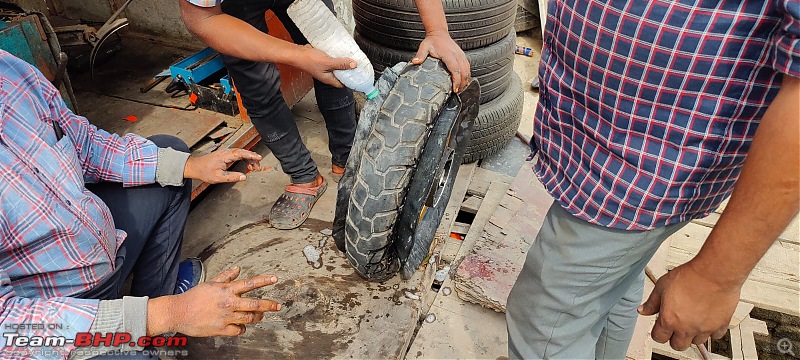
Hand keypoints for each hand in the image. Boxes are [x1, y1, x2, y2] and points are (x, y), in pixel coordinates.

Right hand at [157, 267, 281, 336]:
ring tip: (261, 315)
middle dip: (269, 305)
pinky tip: (242, 326)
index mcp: (226, 290)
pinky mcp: (222, 329)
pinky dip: (242, 328)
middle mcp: (229, 303)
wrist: (178, 312)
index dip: (264, 280)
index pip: (249, 283)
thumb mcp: (210, 283)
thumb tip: (238, 269)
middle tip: (278, 305)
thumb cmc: (194, 297)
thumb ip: (226, 276)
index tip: (275, 279)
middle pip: (255, 304)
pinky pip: (239, 330)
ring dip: (257, 317)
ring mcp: (226, 317)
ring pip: (249, 318)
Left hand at [183, 148, 261, 183]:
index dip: (250, 155)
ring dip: (249, 159)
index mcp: (225, 156)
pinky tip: (247, 165)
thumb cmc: (205, 172)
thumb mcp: (219, 177)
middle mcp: (226, 152)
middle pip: (243, 152)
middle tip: (258, 166)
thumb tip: (244, 177)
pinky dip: (244, 158)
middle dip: (252, 158)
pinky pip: (238, 154)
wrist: (195, 167)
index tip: (258, 158)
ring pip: (241, 153)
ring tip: (254, 167)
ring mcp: (226, 152)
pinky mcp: (225, 154)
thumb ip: (232, 177)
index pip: (240, 153)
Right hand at [297, 45, 355, 87]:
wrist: (297, 53)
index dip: (351, 81)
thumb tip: (353, 65)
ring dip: (344, 63)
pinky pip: (333, 60)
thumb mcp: (328, 62)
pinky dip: (338, 57)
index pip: (343, 84)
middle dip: (349, 71)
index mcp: (329, 79)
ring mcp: (325, 68)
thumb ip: (341, 64)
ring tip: (351, 58)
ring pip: (337, 67)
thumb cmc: (308, 60)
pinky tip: (341, 52)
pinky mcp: (323, 61)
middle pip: (341, 75)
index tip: (359, 76)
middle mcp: (327, 75)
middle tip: (357, 66)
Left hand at [412, 31, 469, 91]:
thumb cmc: (432, 41)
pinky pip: (468, 67)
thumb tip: (415, 62)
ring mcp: (461, 55)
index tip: (454, 89)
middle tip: (456, 92)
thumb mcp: (424, 47)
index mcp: (449, 54)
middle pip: (464, 72)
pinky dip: (467, 76)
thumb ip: (420, 55)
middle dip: (462, 84)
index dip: (456, 80)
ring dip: (465, 81)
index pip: (456, 69)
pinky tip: (464, 82)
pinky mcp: (463, 56)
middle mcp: (457, 55)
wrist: (439, 33)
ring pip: (468, 70)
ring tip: (460, 89)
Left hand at [638, 261, 740, 350]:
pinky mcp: (720, 325)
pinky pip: (715, 336)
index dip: (658, 332)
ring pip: (696, 342)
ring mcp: (704, 328)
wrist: (714, 272)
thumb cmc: (690, 276)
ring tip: (692, 320)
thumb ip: (652, 302)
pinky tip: (707, 319)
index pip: (658, 338)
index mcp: (669, 320)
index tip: (660, 327)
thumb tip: (643, 310)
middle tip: (676, 326)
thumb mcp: (662, 286)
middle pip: (677, 345)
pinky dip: (711, 330)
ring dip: (693, 334)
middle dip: (674, 337)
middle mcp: (686, 328)